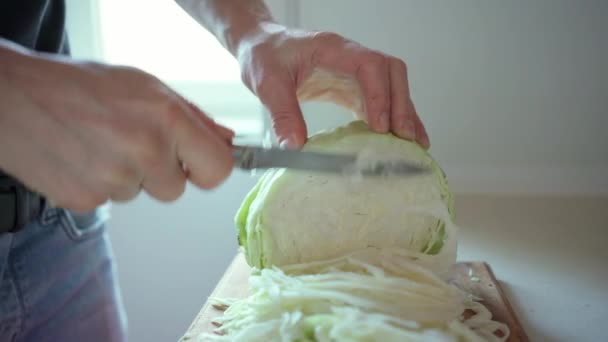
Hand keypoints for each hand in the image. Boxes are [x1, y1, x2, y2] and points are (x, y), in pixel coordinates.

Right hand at [0, 45, 233, 211]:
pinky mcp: (86, 199)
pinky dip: (99, 184)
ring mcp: (113, 179)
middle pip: (176, 189)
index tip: (198, 165)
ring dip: (128, 176)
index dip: (209, 168)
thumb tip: (227, 141)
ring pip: (141, 194)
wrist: (14, 98)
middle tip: (131, 143)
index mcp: (167, 118)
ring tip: (100, 144)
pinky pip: (110, 201)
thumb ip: (193, 117)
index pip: (218, 169)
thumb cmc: (81, 86)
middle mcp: (144, 151)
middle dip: (160, 171)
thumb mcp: (146, 86)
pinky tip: (82, 157)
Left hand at [236, 23, 429, 148]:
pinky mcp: (350, 87)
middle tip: (405, 138)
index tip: (381, 125)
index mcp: (332, 49)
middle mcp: (349, 57)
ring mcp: (353, 72)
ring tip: (414, 143)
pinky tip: (398, 139)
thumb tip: (295, 146)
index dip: (380, 95)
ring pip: (391, 86)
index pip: (369, 66)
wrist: (260, 45)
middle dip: (402, 105)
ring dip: (404, 113)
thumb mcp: (266, 83)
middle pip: (391, 73)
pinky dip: (391, 118)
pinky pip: (379, 100)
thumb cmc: (264, 55)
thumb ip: (282, 113)